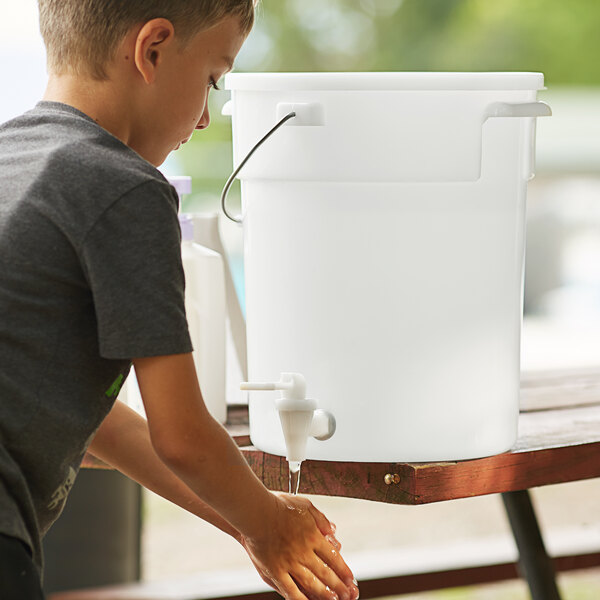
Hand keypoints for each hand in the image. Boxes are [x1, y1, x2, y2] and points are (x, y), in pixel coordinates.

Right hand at [240, 493, 358, 599]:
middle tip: (348, 594)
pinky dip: (300, 599)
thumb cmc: (278, 505)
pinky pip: (290, 590)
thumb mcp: (305, 505)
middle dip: (339, 586)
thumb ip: (320, 519)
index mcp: (313, 536)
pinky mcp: (275, 571)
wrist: (255, 512)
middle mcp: (304, 552)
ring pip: (311, 584)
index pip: (334, 557)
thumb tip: (333, 531)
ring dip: (324, 594)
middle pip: (325, 573)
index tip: (350, 579)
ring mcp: (289, 563)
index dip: (343, 570)